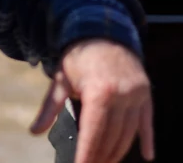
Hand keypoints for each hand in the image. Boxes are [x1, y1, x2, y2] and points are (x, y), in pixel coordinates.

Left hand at [29, 39, 153, 162]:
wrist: (104, 31)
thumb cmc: (79, 58)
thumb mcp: (61, 80)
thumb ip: (50, 108)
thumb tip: (35, 130)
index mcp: (99, 92)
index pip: (93, 134)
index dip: (86, 156)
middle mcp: (122, 94)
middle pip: (112, 138)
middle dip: (100, 157)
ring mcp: (136, 94)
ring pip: (129, 134)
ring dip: (117, 153)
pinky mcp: (145, 93)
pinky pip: (148, 121)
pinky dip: (148, 140)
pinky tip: (148, 156)